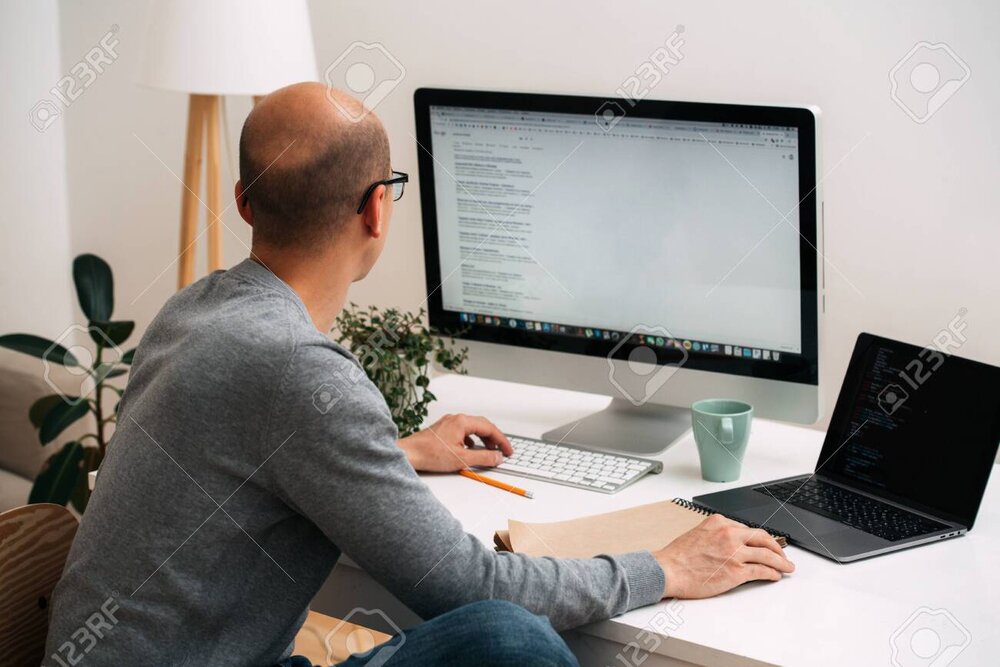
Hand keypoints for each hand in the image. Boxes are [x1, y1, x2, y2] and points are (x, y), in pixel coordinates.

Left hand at [398, 414, 513, 472]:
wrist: (408, 453)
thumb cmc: (429, 454)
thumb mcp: (462, 459)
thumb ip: (483, 457)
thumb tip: (497, 457)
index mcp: (462, 422)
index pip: (490, 428)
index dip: (502, 440)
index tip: (508, 451)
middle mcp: (456, 419)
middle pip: (482, 425)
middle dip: (494, 438)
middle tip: (502, 450)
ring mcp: (449, 423)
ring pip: (472, 427)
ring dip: (483, 438)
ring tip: (488, 450)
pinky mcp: (443, 429)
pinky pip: (463, 431)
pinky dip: (471, 439)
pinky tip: (470, 448)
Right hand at [654, 514, 794, 598]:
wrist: (668, 570)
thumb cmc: (678, 556)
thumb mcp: (698, 534)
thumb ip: (716, 535)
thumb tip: (731, 544)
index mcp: (719, 522)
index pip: (748, 529)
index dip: (760, 539)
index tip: (766, 544)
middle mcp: (729, 534)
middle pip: (763, 538)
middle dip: (777, 547)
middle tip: (783, 555)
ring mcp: (734, 552)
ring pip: (767, 555)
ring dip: (781, 562)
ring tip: (787, 567)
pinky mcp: (737, 571)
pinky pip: (761, 570)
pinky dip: (772, 573)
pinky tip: (775, 575)